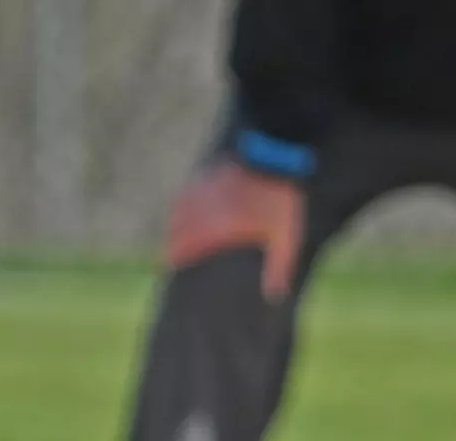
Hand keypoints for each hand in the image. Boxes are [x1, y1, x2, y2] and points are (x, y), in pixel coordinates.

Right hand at [163, 159, 304, 301]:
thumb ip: (277, 269)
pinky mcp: (206, 178)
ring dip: (174, 225)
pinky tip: (185, 209)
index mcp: (218, 229)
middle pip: (175, 229)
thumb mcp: (284, 239)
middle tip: (170, 257)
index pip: (186, 246)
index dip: (175, 257)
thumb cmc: (278, 202)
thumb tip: (273, 297)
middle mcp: (203, 212)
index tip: (170, 265)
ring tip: (173, 236)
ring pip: (177, 211)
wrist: (272, 159)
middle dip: (171, 244)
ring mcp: (202, 193)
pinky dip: (182, 206)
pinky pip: (185, 194)